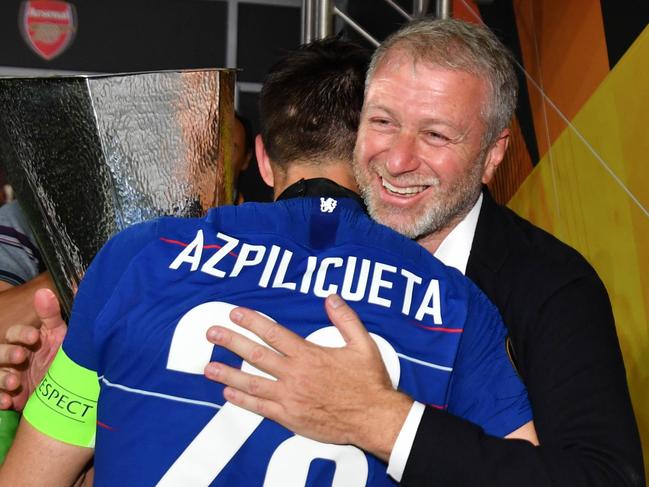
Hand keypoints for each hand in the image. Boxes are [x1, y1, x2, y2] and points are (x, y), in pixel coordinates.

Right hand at [0, 289, 66, 409]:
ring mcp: (8, 376)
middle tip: (20, 357)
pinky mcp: (7, 396)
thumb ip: (52, 316)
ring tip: (14, 382)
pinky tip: (7, 402)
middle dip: (7, 354)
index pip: (14, 333)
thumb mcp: (60, 337)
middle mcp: (13, 357)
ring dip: (1, 377)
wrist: (69, 392)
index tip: (34, 337)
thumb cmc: (64, 360)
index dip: (21, 334)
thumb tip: (44, 292)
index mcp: (25, 341)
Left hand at [204, 294, 412, 460]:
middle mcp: (295, 374)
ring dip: (227, 373)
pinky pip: (260, 407)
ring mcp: (290, 397)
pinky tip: (228, 393)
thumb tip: (331, 297)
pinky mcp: (290, 417)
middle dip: (230, 341)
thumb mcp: (363, 344)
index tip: (235, 313)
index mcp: (309, 355)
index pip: (273, 333)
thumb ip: (345, 319)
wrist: (373, 418)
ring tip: (208, 366)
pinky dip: (242, 400)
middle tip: (211, 333)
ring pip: (251, 382)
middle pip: (255, 354)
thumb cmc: (368, 382)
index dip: (252, 321)